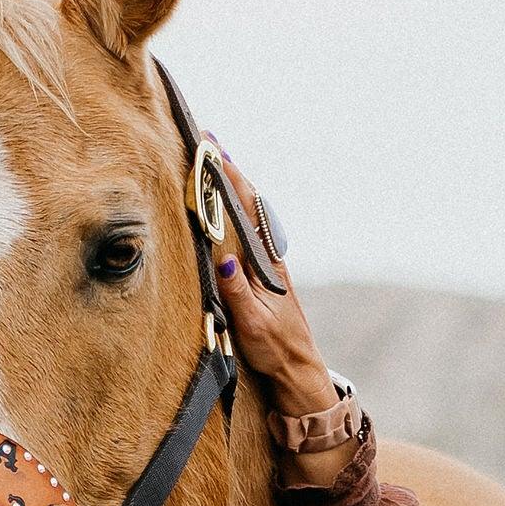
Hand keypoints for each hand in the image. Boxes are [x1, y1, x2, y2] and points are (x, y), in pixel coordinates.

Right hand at [209, 155, 332, 415]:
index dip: (229, 178)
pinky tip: (225, 199)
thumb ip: (238, 293)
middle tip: (207, 139)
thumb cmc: (275, 348)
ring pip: (247, 212)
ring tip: (214, 157)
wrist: (297, 366)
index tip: (212, 150)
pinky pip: (245, 228)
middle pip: (247, 202)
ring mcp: (265, 262)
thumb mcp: (253, 324)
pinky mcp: (261, 272)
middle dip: (228, 169)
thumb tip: (224, 260)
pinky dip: (234, 207)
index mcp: (266, 264)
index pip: (246, 210)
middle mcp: (268, 256)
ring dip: (231, 184)